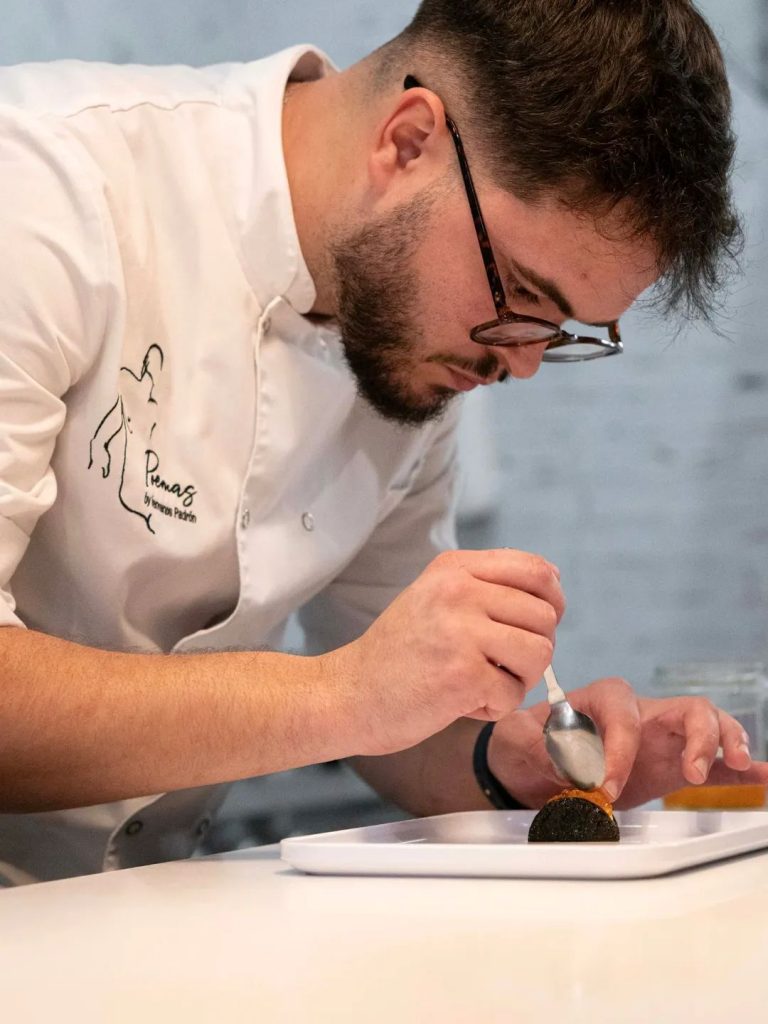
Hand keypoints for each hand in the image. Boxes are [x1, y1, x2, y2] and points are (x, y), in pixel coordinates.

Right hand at [329, 548, 564, 755]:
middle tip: (499, 666)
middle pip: (545, 616)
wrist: (348, 694)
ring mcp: (461, 632)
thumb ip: (486, 586)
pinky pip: (514, 694)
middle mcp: (458, 592)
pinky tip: (462, 702)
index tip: (535, 625)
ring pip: (540, 653)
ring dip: (519, 679)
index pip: (536, 570)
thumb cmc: (397, 655)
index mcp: (454, 569)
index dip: (552, 600)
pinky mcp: (463, 675)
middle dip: (533, 649)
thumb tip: (552, 586)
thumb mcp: (435, 598)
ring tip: (483, 684)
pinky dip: (494, 708)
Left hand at [487, 677, 767, 808]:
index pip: (623, 714)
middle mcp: (639, 712)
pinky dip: (736, 770)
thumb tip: (567, 764)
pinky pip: (709, 764)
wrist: (528, 764)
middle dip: (697, 734)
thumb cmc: (525, 741)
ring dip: (725, 742)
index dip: (618, 748)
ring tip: (736, 765)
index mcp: (602, 698)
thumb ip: (537, 745)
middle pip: (684, 707)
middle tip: (689, 772)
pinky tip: (759, 778)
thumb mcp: (516, 738)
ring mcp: (660, 738)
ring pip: (706, 725)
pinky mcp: (670, 766)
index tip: (602, 785)